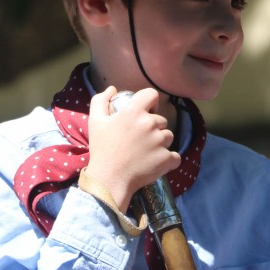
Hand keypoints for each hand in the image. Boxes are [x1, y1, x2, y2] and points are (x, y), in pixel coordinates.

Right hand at [85, 86, 180, 209]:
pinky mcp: (167, 159)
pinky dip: (168, 160)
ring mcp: (160, 142)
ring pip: (168, 136)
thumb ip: (101, 100)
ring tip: (145, 152)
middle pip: (161, 120)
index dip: (150, 102)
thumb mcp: (95, 121)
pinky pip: (175, 156)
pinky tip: (156, 163)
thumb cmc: (101, 150)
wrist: (109, 179)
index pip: (152, 94)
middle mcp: (149, 124)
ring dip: (160, 143)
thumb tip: (113, 89)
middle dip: (153, 127)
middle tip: (139, 140)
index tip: (145, 111)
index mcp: (134, 112)